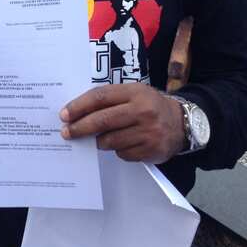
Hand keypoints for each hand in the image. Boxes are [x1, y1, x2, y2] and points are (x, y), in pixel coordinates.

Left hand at [60, 84, 184, 163]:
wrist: (182, 123)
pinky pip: (122, 153)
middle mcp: (142, 111)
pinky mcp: (150, 150)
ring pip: (109, 140)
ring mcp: (147, 132)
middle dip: (80, 128)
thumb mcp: (134, 93)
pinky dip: (116, 150)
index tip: (64, 115)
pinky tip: (122, 143)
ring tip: (98, 138)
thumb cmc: (150, 106)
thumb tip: (77, 112)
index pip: (100, 97)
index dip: (79, 106)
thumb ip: (110, 99)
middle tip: (66, 133)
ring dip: (98, 141)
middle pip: (103, 120)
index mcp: (135, 92)